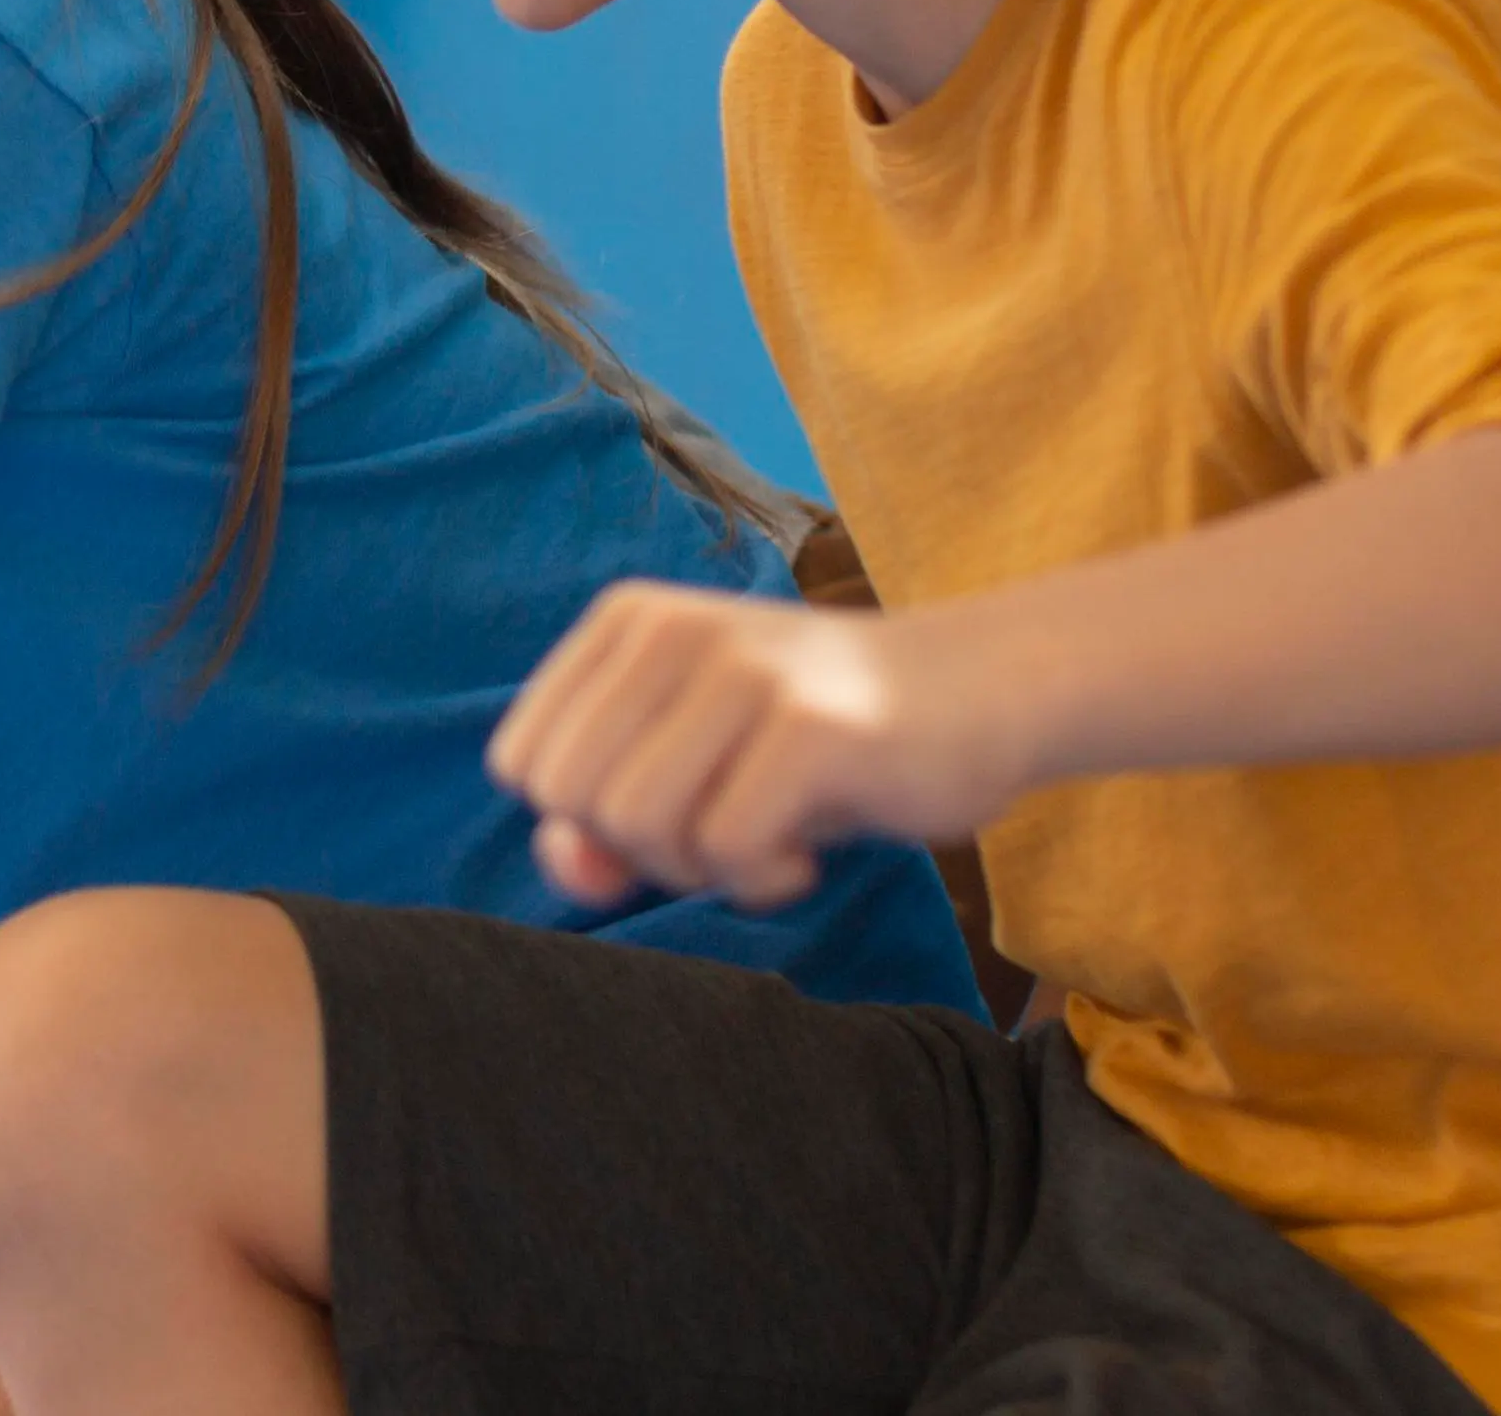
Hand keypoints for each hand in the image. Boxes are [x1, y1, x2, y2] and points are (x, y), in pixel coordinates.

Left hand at [485, 582, 1032, 912]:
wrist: (979, 692)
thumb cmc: (816, 742)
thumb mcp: (691, 769)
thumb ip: (603, 821)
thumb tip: (568, 863)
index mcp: (626, 622)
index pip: (521, 762)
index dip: (584, 821)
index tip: (671, 806)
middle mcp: (672, 629)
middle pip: (573, 800)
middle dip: (639, 850)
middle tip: (722, 829)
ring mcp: (744, 671)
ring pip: (638, 824)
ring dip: (701, 867)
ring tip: (765, 836)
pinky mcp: (812, 726)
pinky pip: (727, 847)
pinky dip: (761, 877)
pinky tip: (807, 847)